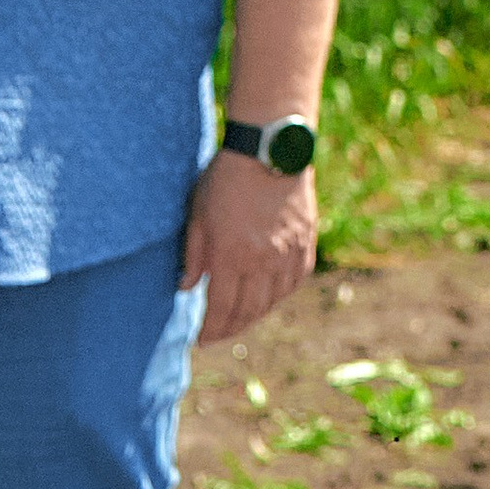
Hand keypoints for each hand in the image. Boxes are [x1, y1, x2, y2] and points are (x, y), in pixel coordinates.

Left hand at [182, 147, 318, 345]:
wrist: (270, 148)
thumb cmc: (226, 178)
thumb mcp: (198, 214)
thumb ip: (193, 255)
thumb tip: (185, 287)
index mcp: (230, 256)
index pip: (220, 309)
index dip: (210, 330)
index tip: (201, 340)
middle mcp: (262, 261)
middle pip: (247, 312)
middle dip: (230, 328)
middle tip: (219, 334)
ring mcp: (287, 253)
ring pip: (272, 301)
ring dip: (254, 315)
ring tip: (241, 318)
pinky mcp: (304, 243)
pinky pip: (293, 282)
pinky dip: (279, 295)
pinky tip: (268, 296)